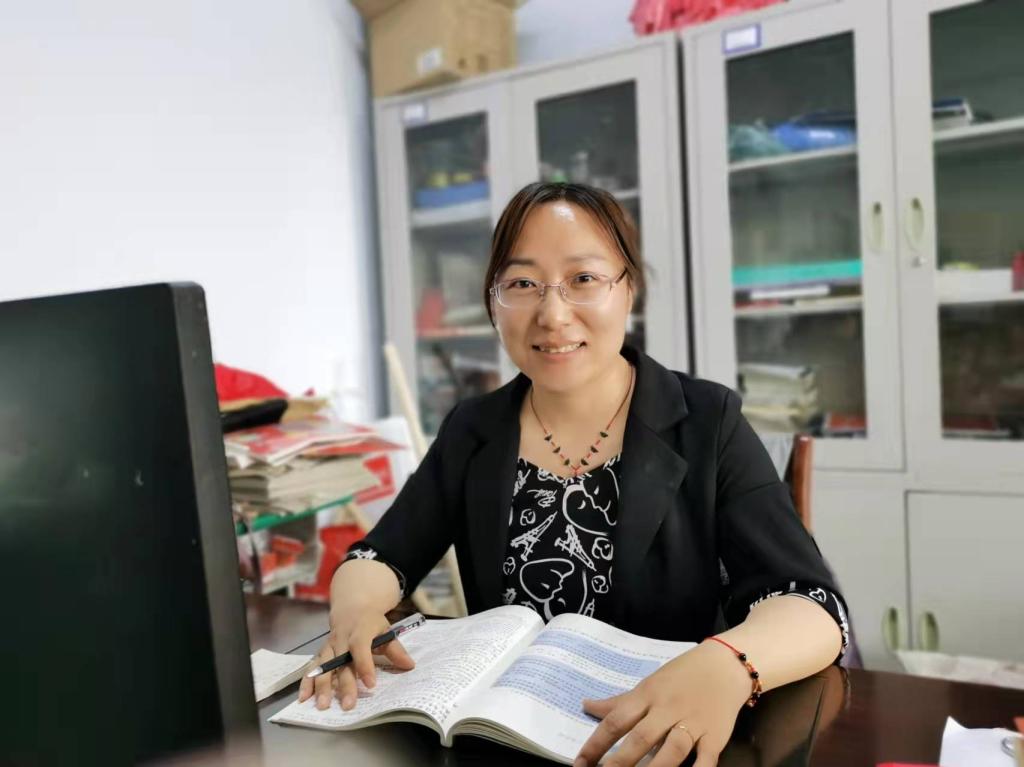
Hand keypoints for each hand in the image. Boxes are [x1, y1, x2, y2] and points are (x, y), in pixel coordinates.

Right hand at [296, 606, 414, 711]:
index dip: (365, 665)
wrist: (351, 607)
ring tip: (323, 705)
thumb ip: (396, 649)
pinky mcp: (320, 653)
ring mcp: (329, 646)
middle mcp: (341, 639)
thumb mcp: (386, 630)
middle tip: (348, 705)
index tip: (371, 684)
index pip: (361, 648)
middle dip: (344, 684)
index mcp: (360, 630)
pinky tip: (304, 698)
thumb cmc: (371, 623)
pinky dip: (306, 682)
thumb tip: (409, 665)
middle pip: (341, 662)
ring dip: (321, 686)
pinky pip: (311, 668)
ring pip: (323, 666)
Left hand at [574, 642, 750, 766]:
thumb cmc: (682, 675)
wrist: (725, 664)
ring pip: (672, 749)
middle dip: (620, 761)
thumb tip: (586, 706)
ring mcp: (693, 723)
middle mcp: (668, 709)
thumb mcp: (649, 684)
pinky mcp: (716, 736)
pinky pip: (707, 759)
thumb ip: (620, 702)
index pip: (616, 721)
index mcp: (647, 695)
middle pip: (641, 737)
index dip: (596, 743)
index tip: (580, 763)